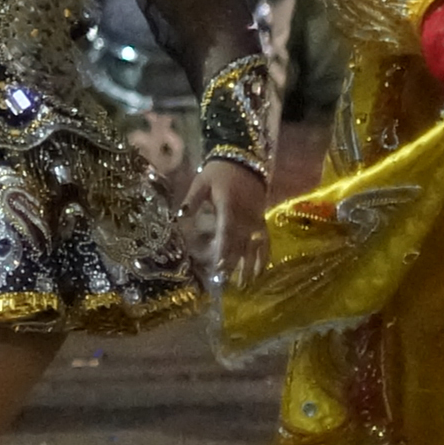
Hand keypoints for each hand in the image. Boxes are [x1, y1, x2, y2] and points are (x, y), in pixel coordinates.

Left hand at [196, 156, 271, 286]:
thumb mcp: (201, 181)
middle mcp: (245, 216)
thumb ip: (191, 200)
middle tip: (225, 284)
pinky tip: (261, 272)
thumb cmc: (219, 172)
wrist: (244, 159)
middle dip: (232, 265)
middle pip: (239, 244)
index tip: (218, 269)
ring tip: (244, 285)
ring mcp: (256, 219)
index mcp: (229, 207)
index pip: (226, 233)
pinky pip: (265, 241)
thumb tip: (178, 218)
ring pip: (254, 246)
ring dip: (249, 266)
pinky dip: (264, 257)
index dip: (223, 252)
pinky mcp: (262, 220)